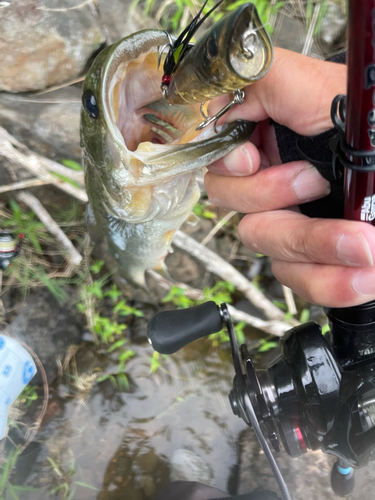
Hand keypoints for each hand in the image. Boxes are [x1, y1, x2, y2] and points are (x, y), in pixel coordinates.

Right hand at [205, 48, 374, 307]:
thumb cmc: (373, 128)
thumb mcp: (324, 89)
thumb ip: (267, 81)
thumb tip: (216, 98)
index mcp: (272, 138)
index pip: (217, 152)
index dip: (226, 161)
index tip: (250, 160)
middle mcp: (273, 178)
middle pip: (228, 200)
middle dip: (270, 196)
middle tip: (319, 184)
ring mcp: (289, 218)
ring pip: (262, 242)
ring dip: (311, 245)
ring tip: (363, 245)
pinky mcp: (309, 257)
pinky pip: (296, 278)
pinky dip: (329, 281)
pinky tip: (363, 274)